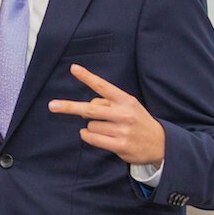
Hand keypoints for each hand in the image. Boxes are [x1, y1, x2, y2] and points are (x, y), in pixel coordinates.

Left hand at [48, 64, 164, 164]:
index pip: (103, 86)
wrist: (161, 144)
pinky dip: (89, 137)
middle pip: (89, 109)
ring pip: (89, 126)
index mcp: (125, 100)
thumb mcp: (129, 106)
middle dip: (69, 107)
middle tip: (52, 105)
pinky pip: (92, 139)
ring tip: (106, 129)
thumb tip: (85, 106)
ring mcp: (121, 130)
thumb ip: (109, 103)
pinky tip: (97, 136)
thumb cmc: (139, 121)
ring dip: (91, 127)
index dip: (87, 77)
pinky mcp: (119, 145)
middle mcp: (123, 114)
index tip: (74, 68)